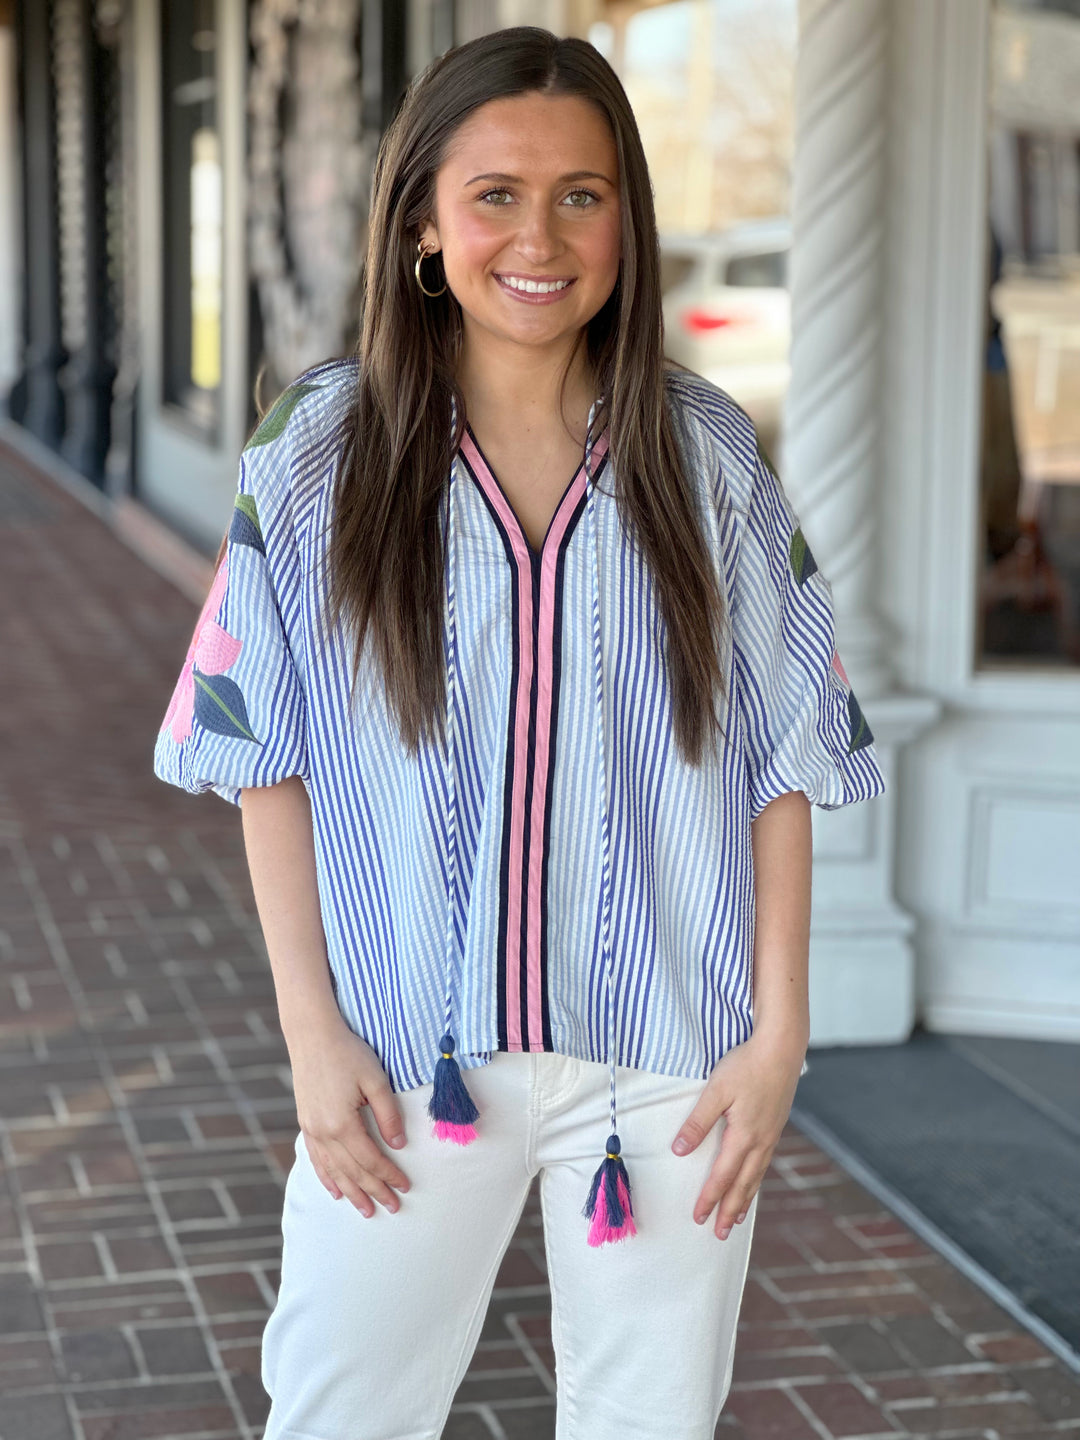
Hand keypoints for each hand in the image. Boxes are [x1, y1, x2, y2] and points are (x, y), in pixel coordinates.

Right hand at [288, 1015, 411, 1217]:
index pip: (371, 1160)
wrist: (312, 1035)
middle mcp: (323, 1132)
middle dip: (374, 1191)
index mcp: (342, 1124)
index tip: (405, 1187)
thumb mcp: (376, 1080)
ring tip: (366, 1210)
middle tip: (392, 1207)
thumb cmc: (349, 1053)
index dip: (389, 1175)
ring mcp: (311, 1130)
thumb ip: (388, 1115)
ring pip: (334, 1171)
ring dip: (352, 1192)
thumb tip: (398, 1146)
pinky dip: (327, 1178)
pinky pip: (316, 1160)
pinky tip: (336, 1191)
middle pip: (352, 1171)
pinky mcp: (305, 1123)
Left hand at [671, 1027, 805, 1237]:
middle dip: (729, 1210)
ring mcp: (771, 1135)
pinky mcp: (776, 1125)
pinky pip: (764, 1163)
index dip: (709, 1198)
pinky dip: (756, 1180)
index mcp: (744, 1136)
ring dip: (745, 1199)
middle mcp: (761, 1142)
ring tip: (736, 1219)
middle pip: (743, 1185)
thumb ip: (698, 1122)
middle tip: (718, 1234)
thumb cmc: (746, 1065)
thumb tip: (679, 1151)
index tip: (698, 1217)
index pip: (722, 1176)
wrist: (782, 1048)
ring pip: (756, 1176)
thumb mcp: (716, 1091)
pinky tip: (752, 1180)